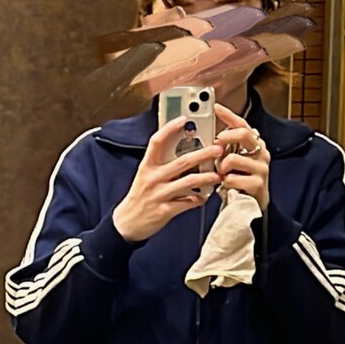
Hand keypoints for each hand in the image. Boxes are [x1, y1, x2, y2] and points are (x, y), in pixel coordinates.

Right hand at [112, 118, 222, 242]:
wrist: (126, 224)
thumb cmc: (139, 197)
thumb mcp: (145, 176)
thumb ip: (160, 163)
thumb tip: (182, 149)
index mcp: (147, 167)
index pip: (157, 142)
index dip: (170, 128)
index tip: (184, 119)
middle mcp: (152, 178)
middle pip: (181, 162)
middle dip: (203, 154)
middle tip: (217, 149)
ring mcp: (159, 195)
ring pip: (188, 183)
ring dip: (206, 178)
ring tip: (218, 175)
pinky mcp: (165, 211)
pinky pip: (187, 203)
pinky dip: (198, 199)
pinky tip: (205, 196)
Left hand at [214, 104, 270, 211]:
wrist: (253, 207)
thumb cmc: (240, 182)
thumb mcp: (232, 162)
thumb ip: (225, 149)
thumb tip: (208, 137)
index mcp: (255, 144)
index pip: (242, 124)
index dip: (229, 115)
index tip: (215, 107)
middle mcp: (261, 153)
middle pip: (242, 134)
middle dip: (224, 138)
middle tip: (216, 146)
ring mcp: (261, 168)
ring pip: (233, 158)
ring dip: (221, 167)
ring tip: (221, 174)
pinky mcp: (258, 184)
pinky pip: (232, 178)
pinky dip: (225, 182)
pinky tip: (226, 186)